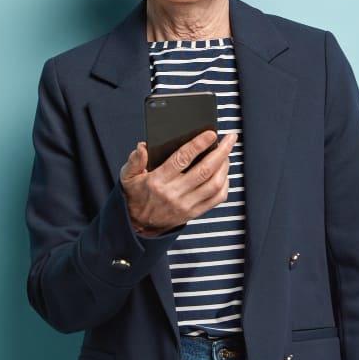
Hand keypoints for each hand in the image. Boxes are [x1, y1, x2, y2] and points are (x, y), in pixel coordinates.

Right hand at [119, 130, 237, 236]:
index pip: (181, 159)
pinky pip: (217, 198)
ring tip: (227, 153)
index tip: (211, 133)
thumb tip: (143, 146)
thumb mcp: (128, 177)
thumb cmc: (136, 195)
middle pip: (204, 170)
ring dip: (225, 166)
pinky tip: (224, 172)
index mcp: (158, 181)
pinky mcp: (194, 213)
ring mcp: (186, 205)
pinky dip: (225, 183)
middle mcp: (174, 193)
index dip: (198, 145)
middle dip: (221, 152)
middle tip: (230, 138)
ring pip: (214, 184)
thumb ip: (134, 161)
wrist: (138, 225)